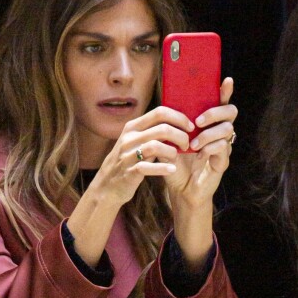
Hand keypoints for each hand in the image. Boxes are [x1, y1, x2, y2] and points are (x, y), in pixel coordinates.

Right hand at [68, 105, 191, 266]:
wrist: (107, 185)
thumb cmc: (127, 161)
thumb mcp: (134, 141)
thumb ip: (151, 130)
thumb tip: (177, 120)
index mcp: (132, 127)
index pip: (160, 112)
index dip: (179, 117)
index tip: (190, 126)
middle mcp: (129, 138)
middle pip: (162, 128)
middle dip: (181, 136)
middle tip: (188, 145)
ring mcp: (128, 155)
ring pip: (156, 146)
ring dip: (173, 151)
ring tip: (177, 157)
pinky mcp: (129, 172)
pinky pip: (148, 167)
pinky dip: (163, 168)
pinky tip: (172, 170)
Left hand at [164, 78, 236, 210]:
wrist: (178, 188)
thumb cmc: (174, 162)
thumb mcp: (168, 140)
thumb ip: (169, 125)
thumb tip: (162, 107)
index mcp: (206, 124)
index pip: (219, 102)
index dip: (224, 91)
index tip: (226, 80)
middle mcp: (218, 132)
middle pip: (230, 112)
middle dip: (215, 112)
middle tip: (198, 121)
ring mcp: (224, 146)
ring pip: (227, 129)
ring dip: (209, 133)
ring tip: (193, 144)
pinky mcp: (223, 161)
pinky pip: (224, 148)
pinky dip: (210, 148)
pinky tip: (198, 154)